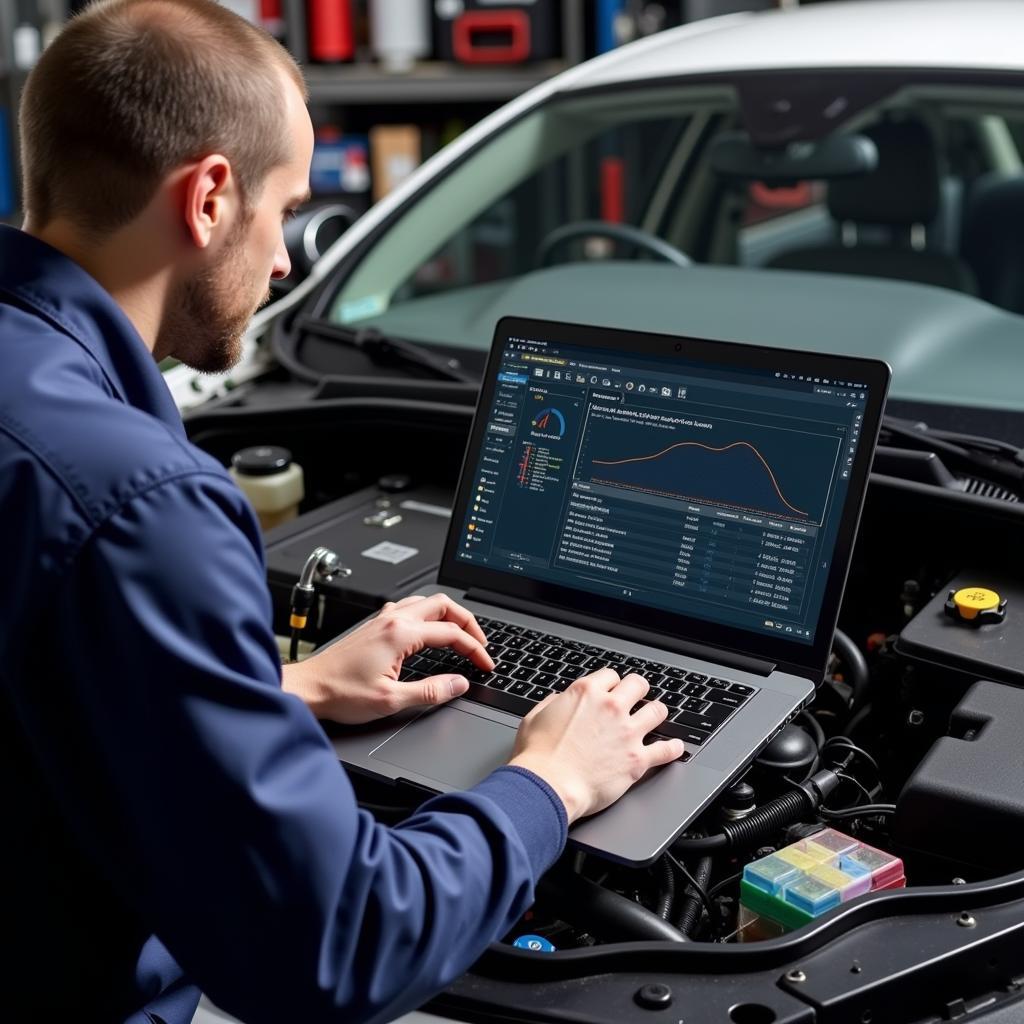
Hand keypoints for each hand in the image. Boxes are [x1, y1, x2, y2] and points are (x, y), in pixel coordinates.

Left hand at [282, 594, 493, 724]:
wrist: (308, 689)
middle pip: (443, 604)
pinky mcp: (373, 625)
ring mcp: (381, 619)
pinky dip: (428, 615)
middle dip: (467, 622)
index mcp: (401, 634)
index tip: (485, 663)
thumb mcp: (391, 700)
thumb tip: (459, 684)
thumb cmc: (340, 693)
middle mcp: (392, 620)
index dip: (475, 648)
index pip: (451, 633)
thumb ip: (431, 691)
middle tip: (479, 643)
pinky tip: (428, 631)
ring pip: (426, 601)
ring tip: (460, 634)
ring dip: (448, 615)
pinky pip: (409, 608)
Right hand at [507, 668, 683, 823]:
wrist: (548, 786)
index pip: (610, 676)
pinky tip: (676, 747)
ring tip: (656, 716)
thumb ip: (553, 703)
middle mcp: (611, 707)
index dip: (610, 684)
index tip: (611, 691)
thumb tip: (560, 701)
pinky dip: (673, 748)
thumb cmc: (538, 756)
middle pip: (638, 685)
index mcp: (586, 693)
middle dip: (637, 690)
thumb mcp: (535, 717)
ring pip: (657, 710)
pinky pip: (665, 749)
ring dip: (656, 713)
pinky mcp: (637, 759)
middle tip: (637, 698)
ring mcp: (627, 732)